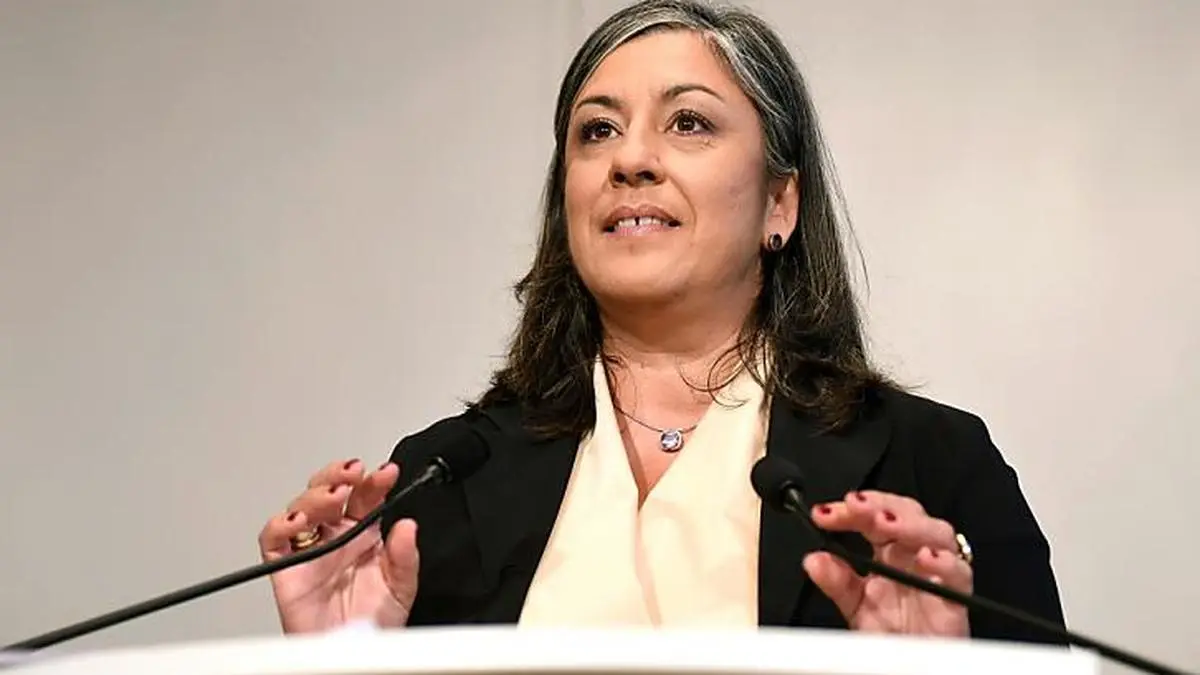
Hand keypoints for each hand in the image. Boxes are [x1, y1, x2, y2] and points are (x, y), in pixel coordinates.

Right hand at [258, 459, 418, 632]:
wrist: (353, 653)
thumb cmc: (373, 622)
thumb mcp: (401, 587)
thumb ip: (405, 556)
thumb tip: (408, 526)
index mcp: (364, 533)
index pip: (366, 495)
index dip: (374, 479)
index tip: (387, 473)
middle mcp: (335, 535)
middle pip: (329, 490)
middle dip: (339, 475)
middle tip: (354, 474)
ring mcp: (309, 548)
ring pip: (302, 506)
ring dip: (316, 494)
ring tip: (335, 494)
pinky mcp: (285, 567)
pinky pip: (273, 539)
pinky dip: (280, 525)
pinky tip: (298, 520)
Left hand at [806, 490, 970, 636]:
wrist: (909, 666)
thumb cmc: (890, 633)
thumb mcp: (853, 605)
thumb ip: (835, 582)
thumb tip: (813, 560)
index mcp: (888, 550)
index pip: (872, 515)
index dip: (850, 510)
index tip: (823, 515)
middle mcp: (913, 555)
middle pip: (906, 512)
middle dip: (881, 504)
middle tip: (855, 506)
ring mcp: (937, 572)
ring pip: (937, 532)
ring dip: (910, 524)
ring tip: (884, 523)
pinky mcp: (955, 597)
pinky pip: (960, 573)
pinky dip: (946, 562)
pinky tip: (926, 559)